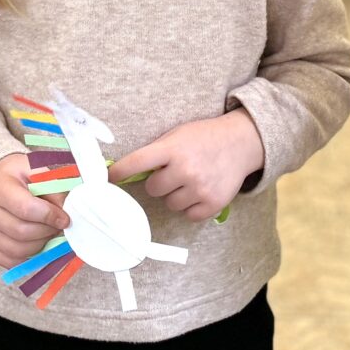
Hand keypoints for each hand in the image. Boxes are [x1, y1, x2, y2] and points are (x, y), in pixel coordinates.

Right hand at [0, 152, 68, 268]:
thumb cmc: (21, 176)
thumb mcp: (37, 170)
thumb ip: (53, 186)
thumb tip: (66, 210)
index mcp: (0, 188)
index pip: (26, 208)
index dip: (49, 216)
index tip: (65, 218)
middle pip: (22, 232)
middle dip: (47, 232)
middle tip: (59, 226)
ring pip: (18, 250)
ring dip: (41, 245)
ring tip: (49, 233)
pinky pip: (11, 261)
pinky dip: (29, 257)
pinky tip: (38, 243)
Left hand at [109, 109, 263, 222]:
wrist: (241, 142)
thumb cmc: (204, 137)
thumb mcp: (178, 134)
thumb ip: (157, 151)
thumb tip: (126, 171)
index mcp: (173, 148)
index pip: (137, 162)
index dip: (119, 172)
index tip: (107, 179)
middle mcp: (185, 168)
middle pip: (153, 189)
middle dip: (159, 182)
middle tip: (173, 172)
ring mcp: (200, 188)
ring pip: (170, 204)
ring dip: (176, 195)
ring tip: (191, 179)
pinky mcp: (212, 203)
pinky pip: (188, 215)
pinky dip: (191, 206)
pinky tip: (201, 190)